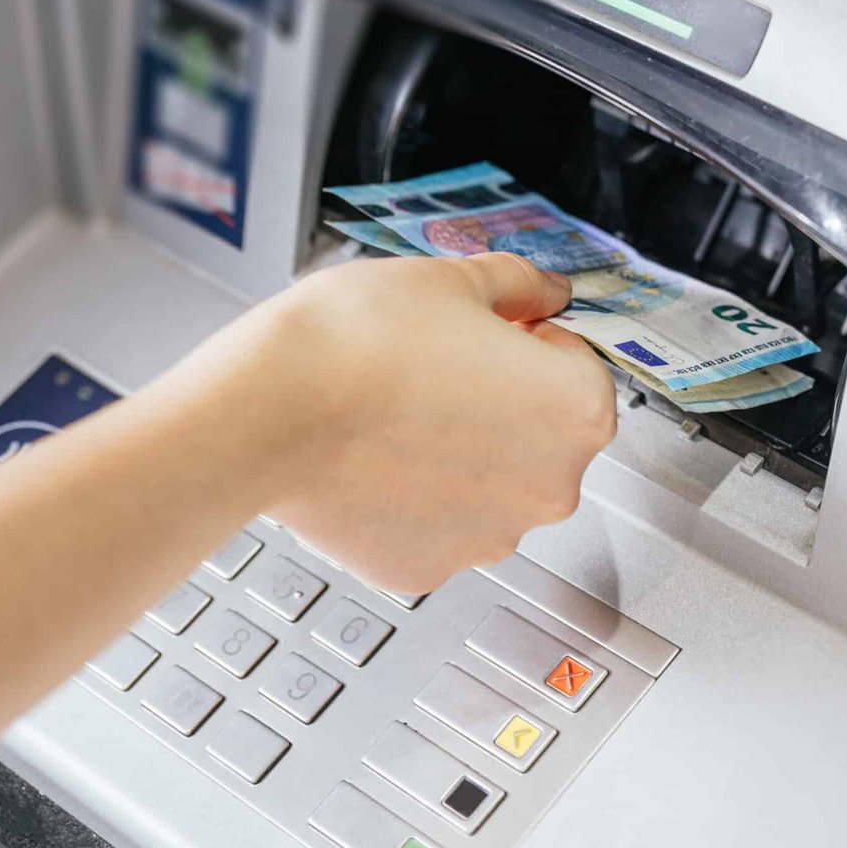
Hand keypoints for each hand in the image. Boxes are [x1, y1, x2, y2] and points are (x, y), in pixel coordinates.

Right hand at [152, 253, 615, 593]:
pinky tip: (377, 456)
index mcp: (577, 409)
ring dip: (464, 451)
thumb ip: (520, 284)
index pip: (580, 363)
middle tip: (435, 368)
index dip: (530, 338)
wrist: (266, 412)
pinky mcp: (430, 568)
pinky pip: (439, 523)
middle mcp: (550, 487)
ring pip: (493, 482)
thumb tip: (548, 289)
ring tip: (397, 412)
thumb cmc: (358, 343)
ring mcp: (490, 537)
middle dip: (504, 400)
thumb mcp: (453, 279)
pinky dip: (417, 495)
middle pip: (543, 432)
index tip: (488, 332)